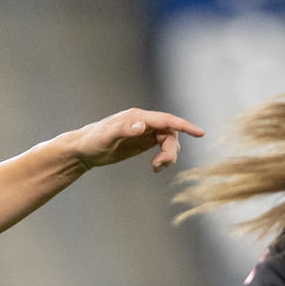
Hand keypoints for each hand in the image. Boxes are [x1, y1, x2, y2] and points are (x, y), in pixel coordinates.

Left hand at [70, 108, 204, 172]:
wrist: (84, 149)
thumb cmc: (93, 141)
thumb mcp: (106, 137)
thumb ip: (124, 130)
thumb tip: (141, 126)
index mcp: (138, 118)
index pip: (166, 120)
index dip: (184, 126)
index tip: (200, 133)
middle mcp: (144, 122)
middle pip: (170, 133)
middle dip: (171, 150)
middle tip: (159, 166)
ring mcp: (145, 132)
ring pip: (168, 141)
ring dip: (168, 155)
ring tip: (156, 168)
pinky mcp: (143, 141)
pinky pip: (162, 147)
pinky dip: (164, 158)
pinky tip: (155, 167)